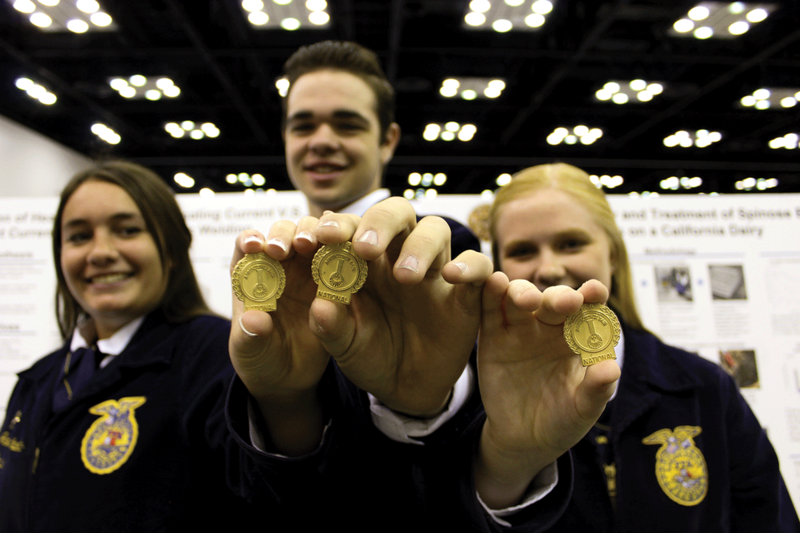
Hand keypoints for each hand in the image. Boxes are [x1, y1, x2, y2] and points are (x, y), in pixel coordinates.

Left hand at [228, 220, 328, 454]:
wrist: (291, 379)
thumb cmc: (262, 360)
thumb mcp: (251, 352)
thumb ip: (251, 337)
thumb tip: (255, 320)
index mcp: (251, 276)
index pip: (247, 246)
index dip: (252, 239)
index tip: (259, 246)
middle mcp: (280, 266)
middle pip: (283, 235)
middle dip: (289, 234)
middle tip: (298, 244)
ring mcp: (309, 271)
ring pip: (314, 238)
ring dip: (319, 235)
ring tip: (323, 243)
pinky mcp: (335, 280)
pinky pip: (342, 259)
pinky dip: (347, 251)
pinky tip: (354, 254)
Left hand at [309, 197, 492, 416]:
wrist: (405, 388)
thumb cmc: (370, 355)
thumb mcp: (344, 345)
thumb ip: (330, 325)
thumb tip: (320, 304)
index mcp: (365, 261)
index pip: (354, 226)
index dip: (340, 224)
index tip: (324, 236)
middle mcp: (399, 256)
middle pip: (398, 213)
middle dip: (381, 222)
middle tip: (365, 248)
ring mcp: (435, 271)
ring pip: (436, 230)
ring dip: (420, 244)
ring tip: (405, 276)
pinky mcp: (465, 294)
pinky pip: (478, 265)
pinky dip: (470, 265)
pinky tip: (453, 277)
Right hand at [474, 273, 619, 507]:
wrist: (525, 439)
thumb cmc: (562, 419)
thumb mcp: (583, 409)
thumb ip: (597, 388)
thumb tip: (612, 368)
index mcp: (579, 336)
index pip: (590, 310)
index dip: (592, 297)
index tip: (595, 292)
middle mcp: (551, 325)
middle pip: (554, 300)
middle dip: (560, 297)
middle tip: (566, 301)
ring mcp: (521, 328)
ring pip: (520, 299)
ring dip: (522, 293)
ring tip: (526, 299)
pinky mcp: (493, 335)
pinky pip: (491, 311)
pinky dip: (489, 295)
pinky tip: (491, 283)